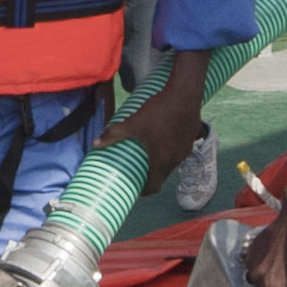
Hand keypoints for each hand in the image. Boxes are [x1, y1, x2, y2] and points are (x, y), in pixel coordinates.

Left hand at [110, 52, 212, 190]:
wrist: (184, 94)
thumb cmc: (158, 111)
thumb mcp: (133, 123)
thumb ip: (114, 134)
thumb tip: (94, 144)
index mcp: (162, 160)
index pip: (154, 187)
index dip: (144, 191)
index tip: (136, 188)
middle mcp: (176, 159)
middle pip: (162, 176)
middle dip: (151, 177)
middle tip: (139, 172)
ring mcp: (186, 150)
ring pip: (172, 164)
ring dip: (161, 164)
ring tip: (150, 156)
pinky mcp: (191, 140)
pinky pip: (179, 153)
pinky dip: (170, 152)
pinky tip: (164, 141)